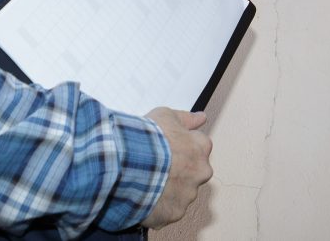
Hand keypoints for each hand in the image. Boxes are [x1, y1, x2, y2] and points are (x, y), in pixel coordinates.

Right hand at [142, 108, 212, 228]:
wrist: (128, 163)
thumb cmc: (148, 137)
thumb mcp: (165, 116)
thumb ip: (186, 119)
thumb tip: (201, 117)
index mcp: (201, 148)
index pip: (198, 147)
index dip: (180, 147)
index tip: (166, 148)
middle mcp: (201, 172)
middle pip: (192, 173)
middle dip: (178, 171)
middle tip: (155, 167)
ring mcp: (188, 194)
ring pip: (180, 193)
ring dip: (167, 190)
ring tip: (145, 182)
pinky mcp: (174, 212)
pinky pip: (167, 211)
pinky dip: (157, 207)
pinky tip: (142, 197)